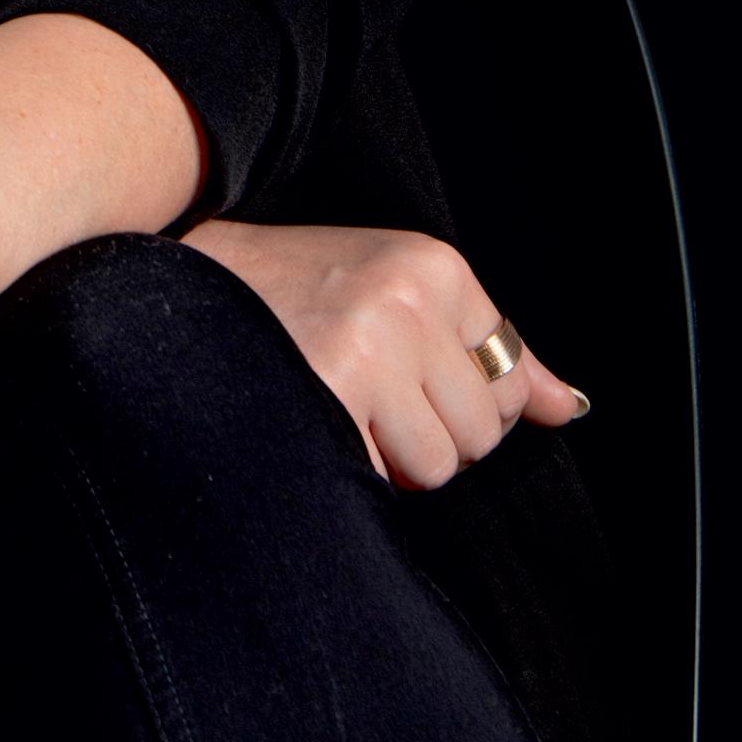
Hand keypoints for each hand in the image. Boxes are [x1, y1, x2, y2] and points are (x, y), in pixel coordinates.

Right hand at [182, 220, 586, 489]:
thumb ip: (483, 346)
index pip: (505, 379)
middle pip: (480, 431)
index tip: (397, 369)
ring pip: (439, 464)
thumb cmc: (287, 295)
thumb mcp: (390, 290)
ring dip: (390, 457)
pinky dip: (353, 465)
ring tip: (334, 401)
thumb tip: (566, 405)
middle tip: (359, 390)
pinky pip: (387, 477)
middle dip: (426, 433)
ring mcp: (374, 344)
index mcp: (433, 264)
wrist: (175, 293)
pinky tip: (313, 418)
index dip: (451, 395)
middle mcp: (411, 297)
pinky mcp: (335, 391)